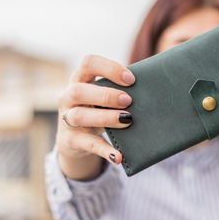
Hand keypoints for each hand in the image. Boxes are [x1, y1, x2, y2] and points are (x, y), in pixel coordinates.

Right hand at [56, 54, 134, 179]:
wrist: (74, 139)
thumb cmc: (96, 110)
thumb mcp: (102, 97)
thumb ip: (118, 90)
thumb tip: (152, 90)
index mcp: (79, 79)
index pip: (88, 63)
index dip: (109, 68)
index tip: (130, 79)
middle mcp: (68, 97)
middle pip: (79, 91)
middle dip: (106, 95)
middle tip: (129, 101)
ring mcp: (67, 119)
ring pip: (80, 116)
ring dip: (106, 117)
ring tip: (127, 120)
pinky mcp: (71, 140)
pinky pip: (88, 145)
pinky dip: (105, 151)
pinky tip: (119, 156)